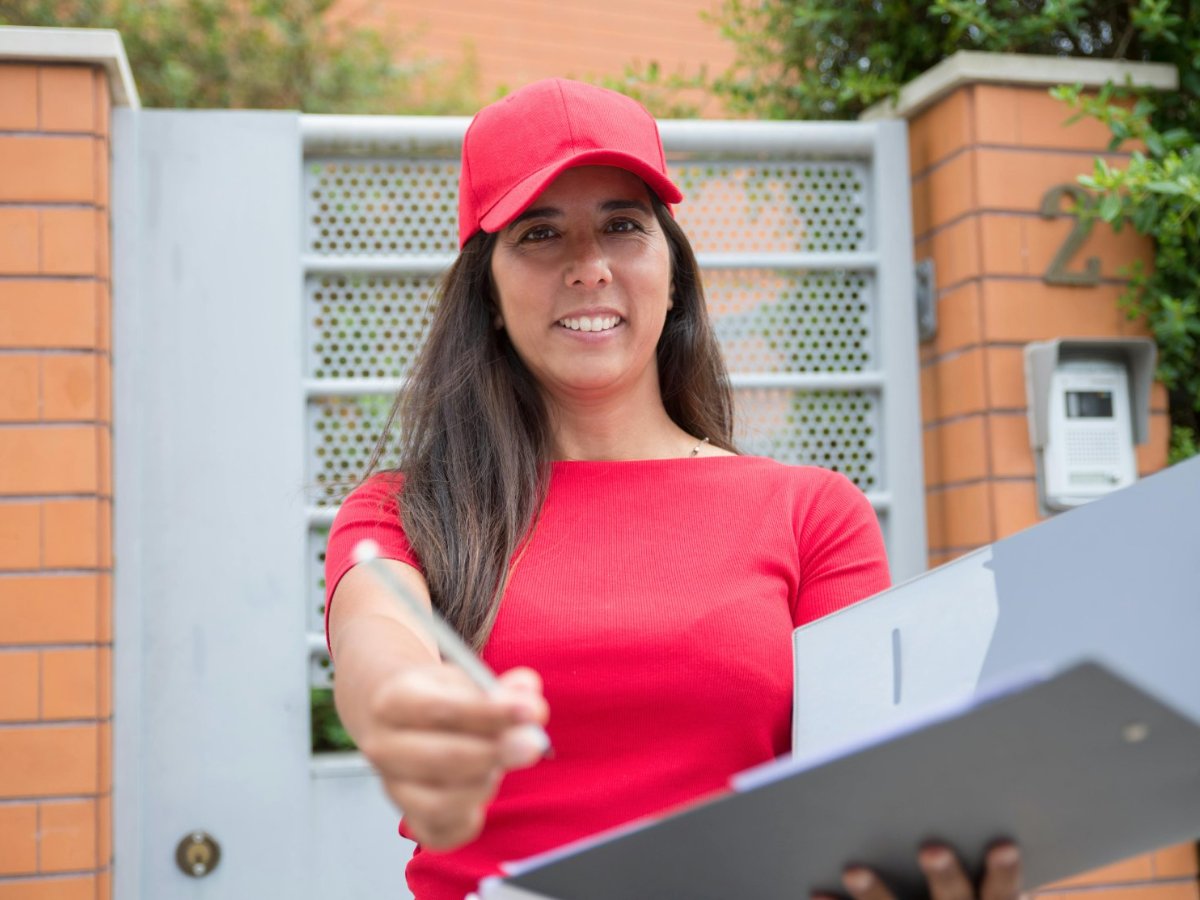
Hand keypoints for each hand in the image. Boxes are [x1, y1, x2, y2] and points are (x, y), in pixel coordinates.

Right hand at [357, 664, 548, 849]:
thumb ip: (503, 691)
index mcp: (392, 701)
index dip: (489, 713)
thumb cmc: (442, 697)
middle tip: (532, 745)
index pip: (439, 710)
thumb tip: (531, 703)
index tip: (530, 712)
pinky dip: (471, 818)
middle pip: (440, 758)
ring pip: (440, 803)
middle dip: (493, 753)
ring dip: (483, 784)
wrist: (404, 718)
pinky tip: (484, 788)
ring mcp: (394, 788)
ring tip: (499, 764)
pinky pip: (443, 834)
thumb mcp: (467, 680)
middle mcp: (384, 747)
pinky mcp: (410, 819)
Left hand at [817, 843, 1021, 899]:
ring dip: (875, 895)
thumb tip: (951, 779)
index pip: (1002, 892)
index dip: (1003, 870)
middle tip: (931, 848)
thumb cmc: (956, 888)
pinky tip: (816, 891)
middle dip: (945, 876)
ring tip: (853, 871)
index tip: (1004, 844)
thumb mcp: (972, 876)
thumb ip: (964, 840)